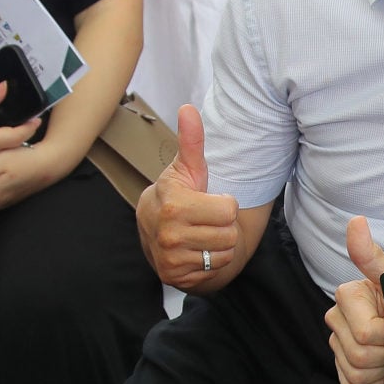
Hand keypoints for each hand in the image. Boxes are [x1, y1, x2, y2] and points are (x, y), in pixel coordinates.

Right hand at [0, 81, 40, 167]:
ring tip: (20, 140)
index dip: (29, 128)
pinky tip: (3, 153)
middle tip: (31, 128)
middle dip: (24, 140)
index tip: (36, 120)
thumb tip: (3, 87)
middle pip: (14, 150)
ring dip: (13, 151)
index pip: (15, 136)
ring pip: (4, 161)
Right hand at [137, 104, 239, 290]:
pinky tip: (196, 250)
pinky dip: (210, 261)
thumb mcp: (186, 169)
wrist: (154, 229)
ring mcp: (170, 256)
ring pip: (225, 253)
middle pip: (229, 234)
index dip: (223, 204)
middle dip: (223, 226)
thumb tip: (188, 108)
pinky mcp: (173, 275)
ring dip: (219, 245)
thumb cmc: (177, 195)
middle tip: (205, 220)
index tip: (206, 200)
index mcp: (174, 204)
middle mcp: (169, 233)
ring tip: (201, 234)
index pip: (229, 210)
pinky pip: (214, 269)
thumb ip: (191, 142)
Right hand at [326, 217, 383, 383]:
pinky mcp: (342, 371)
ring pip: (356, 373)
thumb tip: (356, 221)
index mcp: (346, 296)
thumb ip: (373, 257)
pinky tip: (383, 369)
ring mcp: (336, 347)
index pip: (367, 333)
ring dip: (382, 369)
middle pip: (360, 356)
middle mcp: (335, 320)